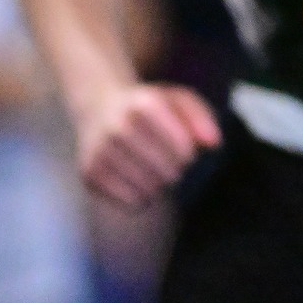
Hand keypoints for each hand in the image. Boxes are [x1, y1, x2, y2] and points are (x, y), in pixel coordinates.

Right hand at [75, 83, 219, 206]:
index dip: (189, 154)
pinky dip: (142, 197)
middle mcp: (118, 125)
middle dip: (176, 170)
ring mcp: (100, 150)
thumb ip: (202, 118)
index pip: (184, 149)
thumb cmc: (149, 107)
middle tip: (170, 163)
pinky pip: (132, 201)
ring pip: (150, 189)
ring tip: (154, 170)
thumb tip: (213, 144)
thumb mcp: (179, 100)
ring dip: (159, 184)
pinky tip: (138, 180)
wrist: (97, 107)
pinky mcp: (89, 173)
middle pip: (169, 171)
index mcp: (146, 104)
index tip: (184, 150)